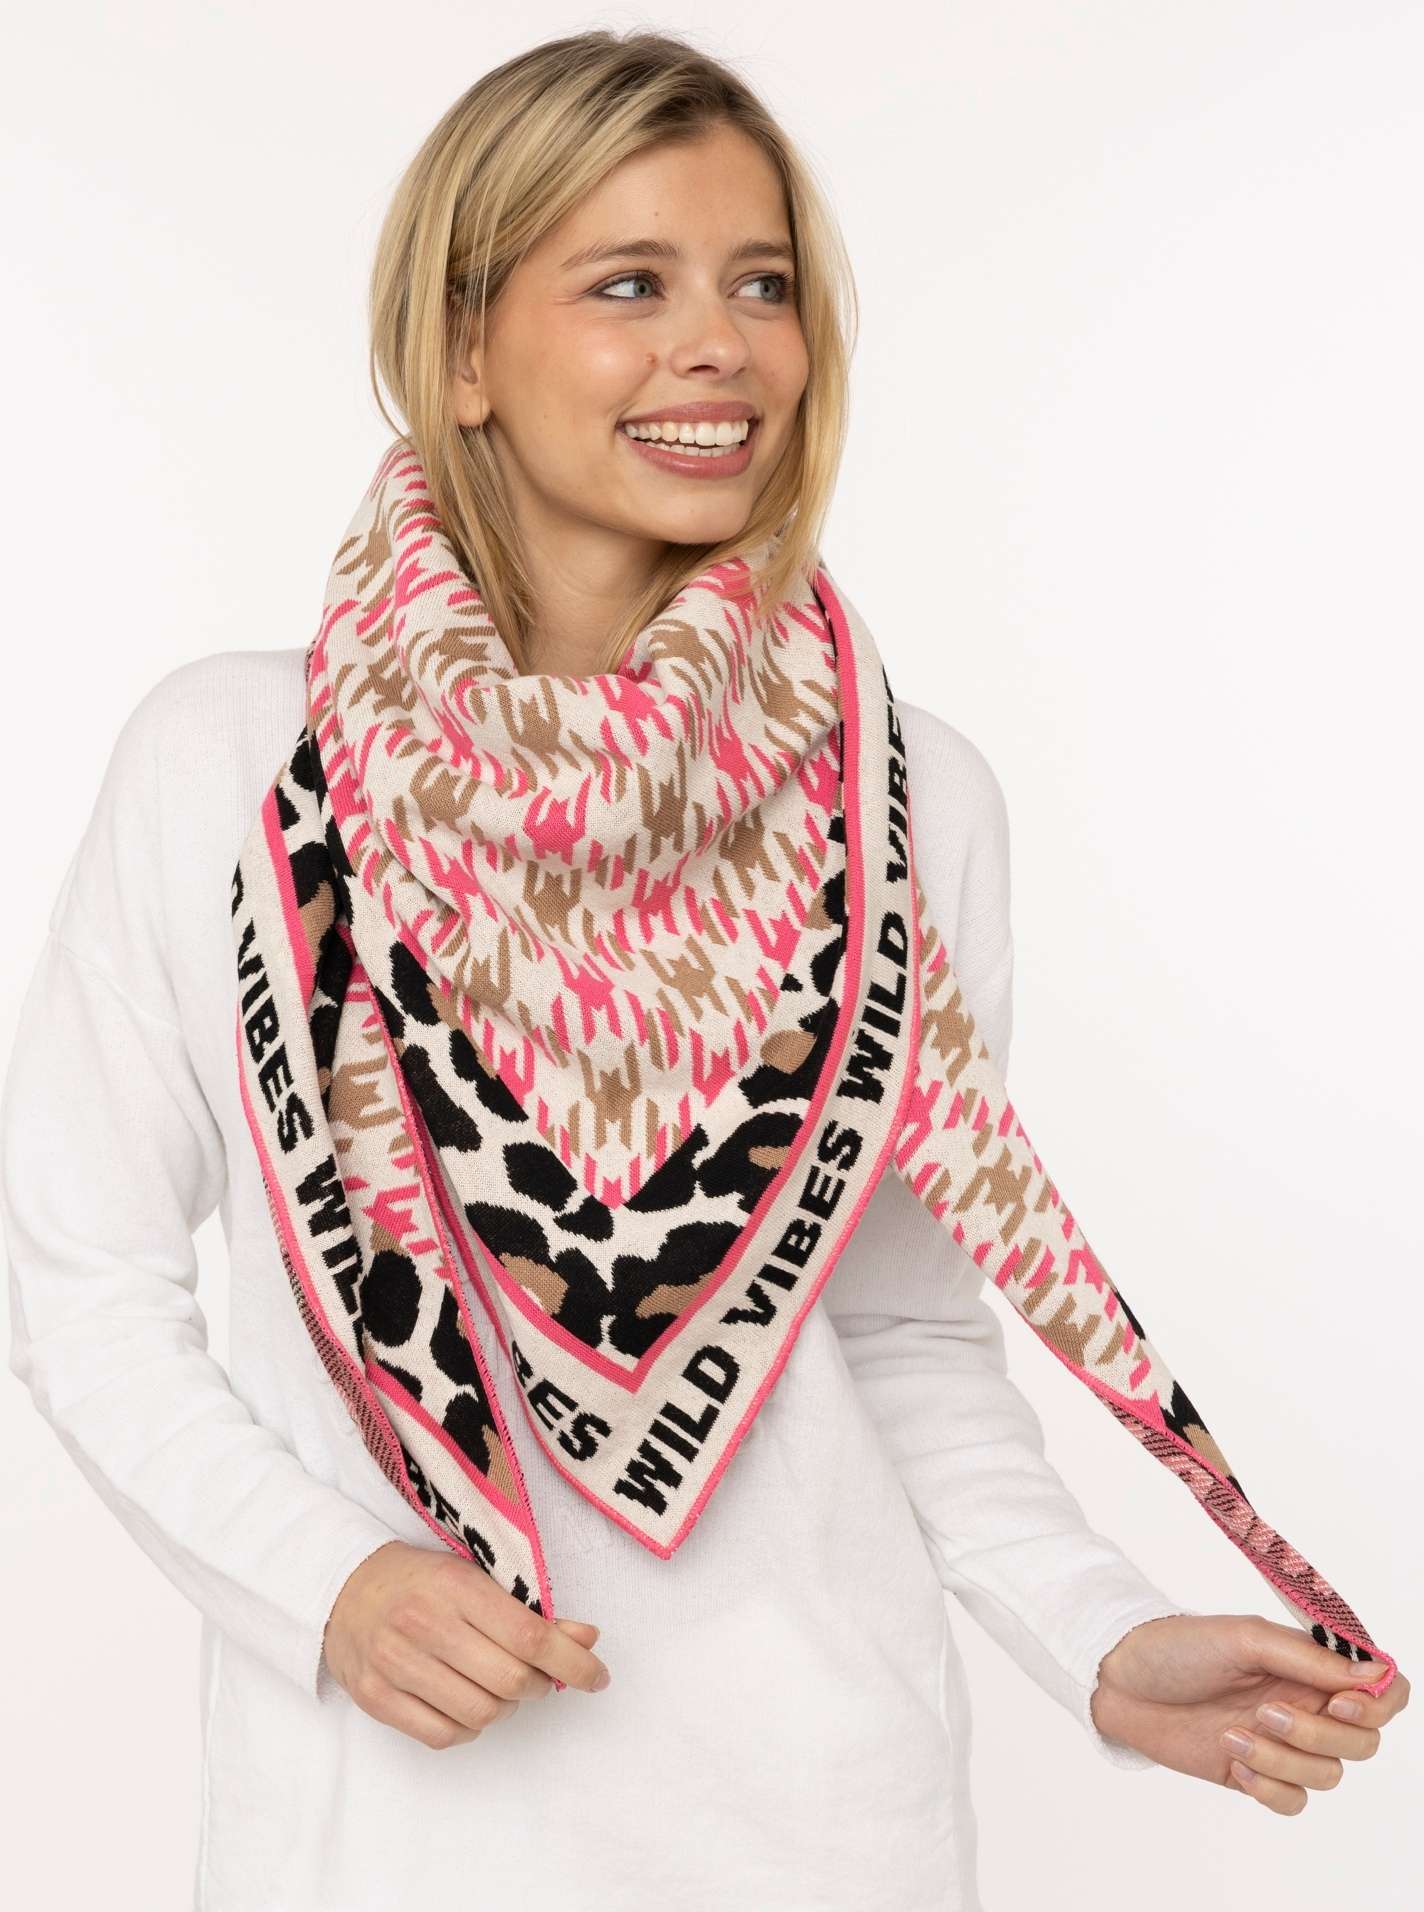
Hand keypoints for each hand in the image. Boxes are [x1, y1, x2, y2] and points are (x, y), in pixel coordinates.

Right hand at [322, 1539, 610, 1748]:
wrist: (343, 1587)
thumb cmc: (421, 1581)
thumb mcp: (475, 1577)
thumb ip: (531, 1611)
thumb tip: (588, 1639)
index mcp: (456, 1587)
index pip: (529, 1636)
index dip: (572, 1662)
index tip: (597, 1676)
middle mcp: (424, 1625)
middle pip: (509, 1681)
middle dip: (537, 1685)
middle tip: (536, 1676)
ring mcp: (395, 1665)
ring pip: (480, 1714)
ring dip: (504, 1708)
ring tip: (498, 1688)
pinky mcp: (375, 1698)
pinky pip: (443, 1736)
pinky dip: (468, 1729)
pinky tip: (467, 1705)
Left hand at [1089, 1613, 1408, 1812]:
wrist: (1121, 1681)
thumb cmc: (1178, 1647)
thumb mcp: (1242, 1637)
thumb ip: (1307, 1657)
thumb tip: (1371, 1673)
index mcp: (1309, 1666)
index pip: (1382, 1691)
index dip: (1377, 1705)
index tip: (1338, 1703)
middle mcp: (1305, 1704)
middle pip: (1361, 1742)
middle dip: (1318, 1735)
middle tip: (1267, 1712)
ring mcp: (1283, 1743)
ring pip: (1327, 1775)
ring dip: (1282, 1759)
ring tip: (1232, 1734)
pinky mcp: (1256, 1774)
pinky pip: (1293, 1801)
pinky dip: (1269, 1786)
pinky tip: (1232, 1761)